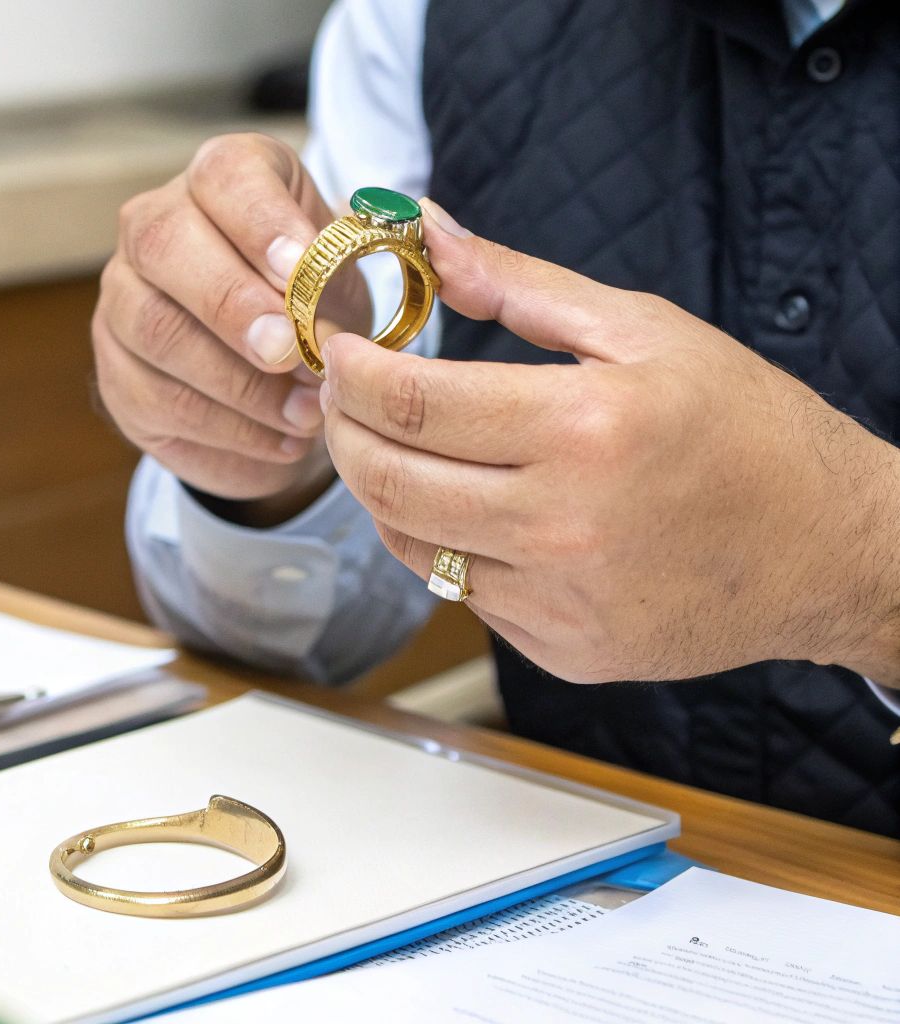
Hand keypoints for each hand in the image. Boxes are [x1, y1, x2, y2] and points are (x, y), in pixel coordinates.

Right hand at [92, 133, 371, 524]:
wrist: (279, 373)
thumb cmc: (318, 300)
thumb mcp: (359, 271)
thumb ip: (393, 259)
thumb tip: (413, 273)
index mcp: (220, 180)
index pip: (222, 175)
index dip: (259, 221)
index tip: (302, 267)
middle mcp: (153, 227)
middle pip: (164, 246)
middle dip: (232, 302)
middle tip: (291, 350)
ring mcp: (122, 301)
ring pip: (155, 331)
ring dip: (237, 380)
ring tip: (307, 412)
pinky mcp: (117, 374)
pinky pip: (158, 400)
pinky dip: (228, 429)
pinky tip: (282, 440)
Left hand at [321, 198, 899, 683]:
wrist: (829, 549)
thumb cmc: (743, 426)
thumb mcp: (643, 329)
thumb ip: (518, 285)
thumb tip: (424, 234)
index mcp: (586, 429)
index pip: (412, 403)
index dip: (350, 374)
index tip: (334, 350)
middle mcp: (565, 524)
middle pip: (389, 481)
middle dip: (342, 431)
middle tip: (341, 397)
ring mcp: (562, 598)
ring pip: (410, 546)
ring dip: (379, 491)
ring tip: (393, 445)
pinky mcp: (564, 648)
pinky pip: (462, 595)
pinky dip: (444, 546)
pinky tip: (467, 507)